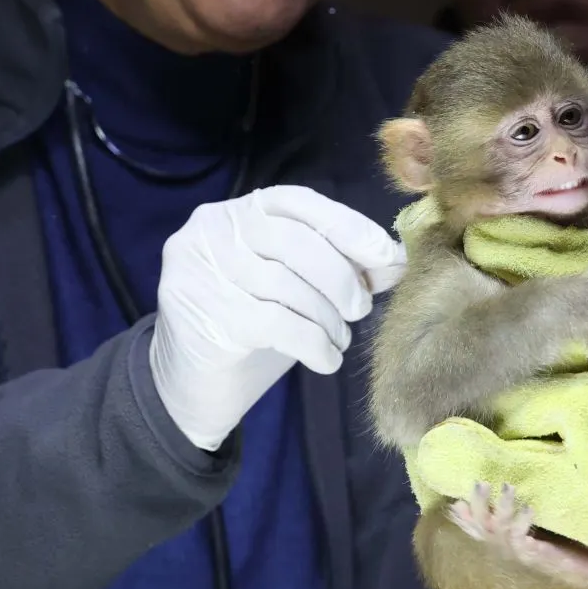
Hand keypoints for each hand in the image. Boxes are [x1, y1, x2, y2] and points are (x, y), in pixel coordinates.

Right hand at [149, 186, 406, 449]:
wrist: (192, 385)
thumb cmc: (253, 326)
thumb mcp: (301, 289)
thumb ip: (344, 266)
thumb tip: (395, 260)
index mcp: (239, 211)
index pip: (300, 203)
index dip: (349, 227)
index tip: (387, 257)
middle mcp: (212, 228)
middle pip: (297, 243)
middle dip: (341, 279)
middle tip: (359, 310)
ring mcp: (200, 268)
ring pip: (287, 286)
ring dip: (328, 318)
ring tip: (338, 339)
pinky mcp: (199, 312)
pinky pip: (277, 324)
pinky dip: (314, 343)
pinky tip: (325, 359)